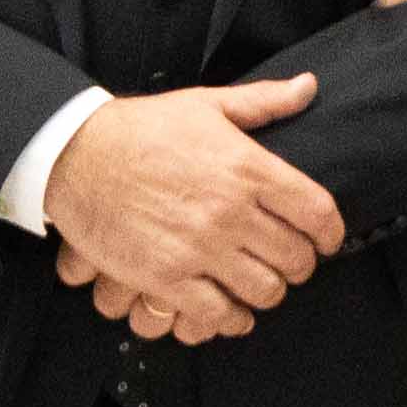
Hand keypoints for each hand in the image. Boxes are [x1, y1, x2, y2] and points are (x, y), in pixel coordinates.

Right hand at [39, 76, 341, 330]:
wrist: (75, 155)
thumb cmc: (140, 129)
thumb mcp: (206, 105)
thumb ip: (263, 102)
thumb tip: (309, 87)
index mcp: (247, 167)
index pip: (316, 211)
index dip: (330, 233)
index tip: (326, 240)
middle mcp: (230, 211)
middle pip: (295, 258)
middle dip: (300, 266)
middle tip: (290, 264)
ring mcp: (199, 248)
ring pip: (263, 291)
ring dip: (267, 293)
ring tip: (258, 285)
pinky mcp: (167, 277)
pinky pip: (218, 314)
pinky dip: (230, 319)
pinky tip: (229, 311)